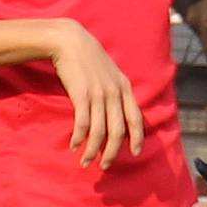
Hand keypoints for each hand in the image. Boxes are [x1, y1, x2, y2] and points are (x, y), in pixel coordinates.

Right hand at [47, 22, 145, 167]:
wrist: (70, 41)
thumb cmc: (89, 58)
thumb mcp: (111, 73)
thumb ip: (117, 91)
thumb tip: (118, 112)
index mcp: (124, 88)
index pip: (136, 119)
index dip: (136, 138)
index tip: (134, 153)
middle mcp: (114, 93)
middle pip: (118, 131)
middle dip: (112, 152)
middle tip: (105, 166)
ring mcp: (99, 94)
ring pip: (100, 132)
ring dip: (93, 150)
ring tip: (86, 162)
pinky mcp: (81, 95)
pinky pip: (83, 123)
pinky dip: (79, 137)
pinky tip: (73, 145)